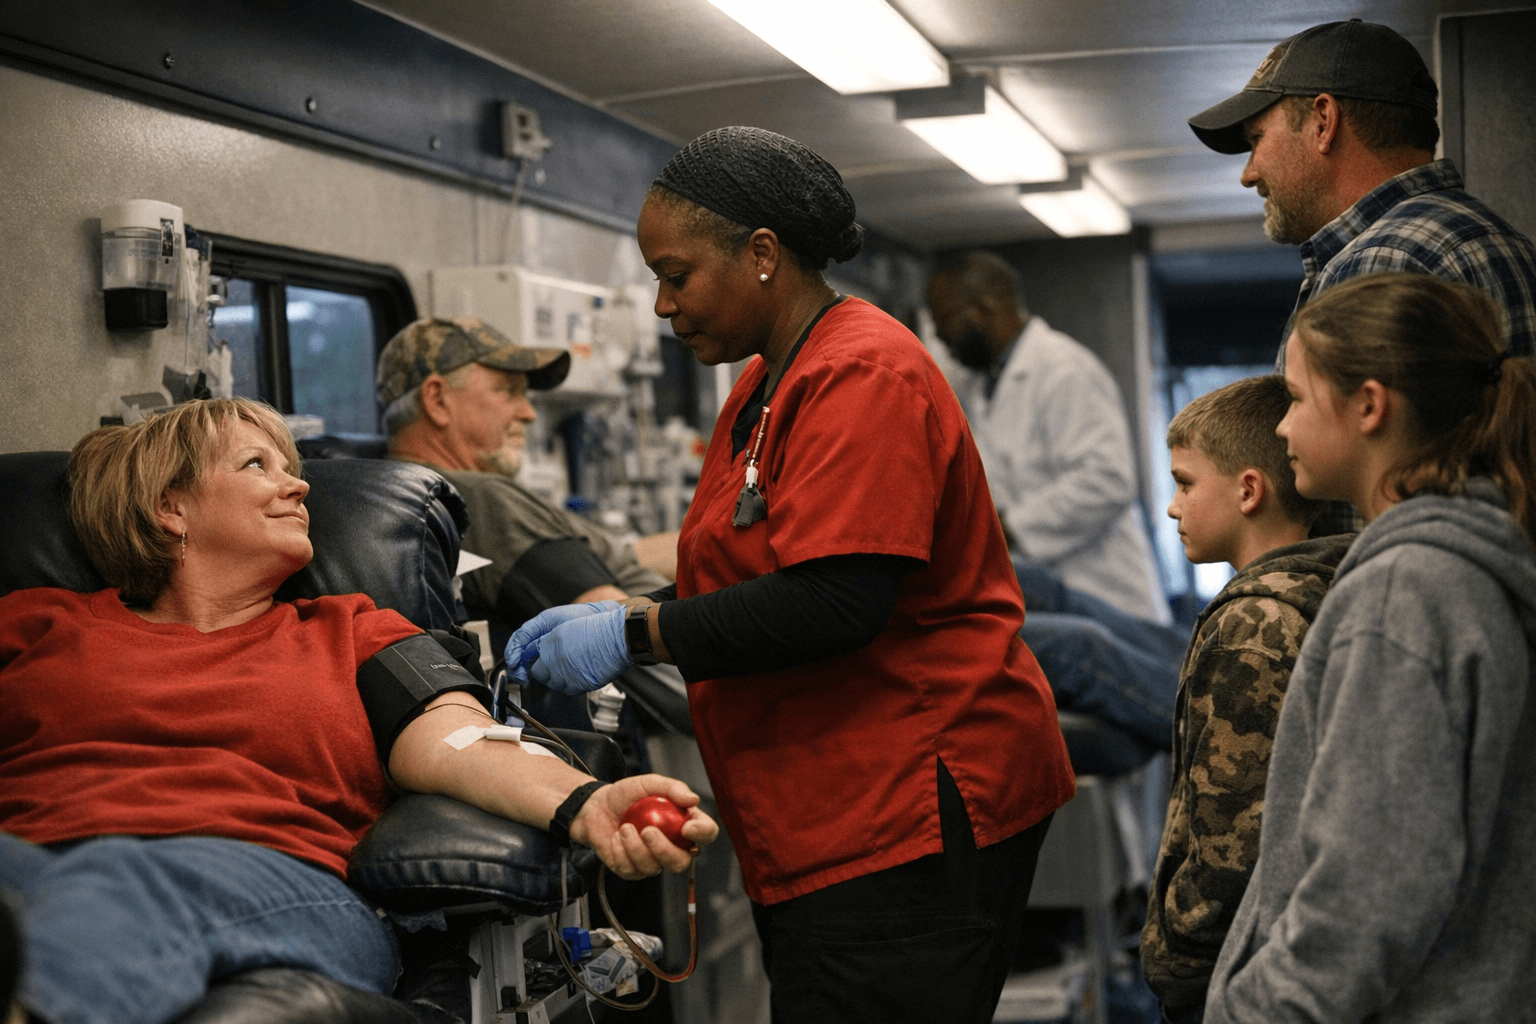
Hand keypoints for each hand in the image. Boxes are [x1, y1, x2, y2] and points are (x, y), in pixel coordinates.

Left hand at [504, 600, 620, 684]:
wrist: (618, 637)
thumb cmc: (597, 627)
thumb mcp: (566, 627)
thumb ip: (549, 641)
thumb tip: (540, 654)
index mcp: (550, 644)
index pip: (533, 660)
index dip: (538, 661)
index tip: (541, 662)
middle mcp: (555, 661)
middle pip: (540, 675)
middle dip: (547, 670)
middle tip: (560, 662)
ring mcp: (566, 676)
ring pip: (554, 684)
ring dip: (560, 678)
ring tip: (574, 664)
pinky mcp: (579, 686)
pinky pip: (569, 689)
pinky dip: (573, 683)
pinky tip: (582, 671)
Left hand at [570, 776, 719, 878]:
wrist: (596, 806)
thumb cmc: (626, 795)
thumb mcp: (649, 783)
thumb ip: (672, 788)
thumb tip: (694, 800)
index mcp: (685, 824)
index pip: (706, 834)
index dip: (702, 834)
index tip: (687, 827)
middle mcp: (673, 847)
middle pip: (682, 861)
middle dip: (665, 850)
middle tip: (648, 831)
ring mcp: (653, 861)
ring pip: (655, 868)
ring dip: (636, 848)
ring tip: (625, 828)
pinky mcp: (632, 870)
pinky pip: (632, 870)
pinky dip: (621, 852)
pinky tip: (616, 838)